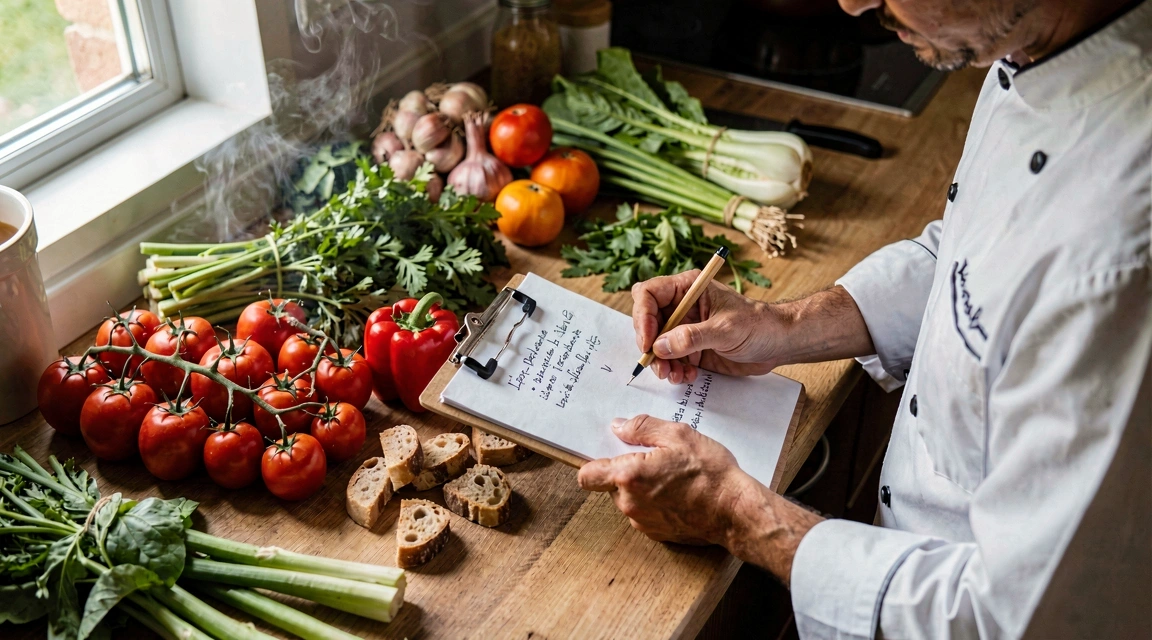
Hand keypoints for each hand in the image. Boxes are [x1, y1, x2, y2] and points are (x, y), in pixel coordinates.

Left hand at [578, 415, 822, 584]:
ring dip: (640, 487)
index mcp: (629, 476)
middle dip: (625, 471)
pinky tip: (678, 492)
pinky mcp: (657, 534)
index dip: (592, 463)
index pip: (587, 475)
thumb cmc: (711, 473)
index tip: (606, 453)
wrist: (736, 512)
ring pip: (628, 499)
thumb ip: (642, 428)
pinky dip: (655, 502)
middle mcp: (629, 503)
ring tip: (671, 475)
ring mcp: (642, 521)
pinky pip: (645, 513)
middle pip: (610, 484)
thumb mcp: (678, 435)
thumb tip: (618, 427)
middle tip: (654, 457)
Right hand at [631, 272, 781, 383]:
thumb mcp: (725, 329)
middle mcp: (682, 306)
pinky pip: (670, 360)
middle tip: (657, 364)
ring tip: (675, 375)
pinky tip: (688, 376)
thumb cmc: (758, 325)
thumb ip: (692, 337)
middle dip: (649, 345)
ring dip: (661, 363)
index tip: (648, 342)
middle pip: (647, 321)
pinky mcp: (690, 348)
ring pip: (656, 345)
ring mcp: (684, 328)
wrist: (778, 344)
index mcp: (688, 288)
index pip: (649, 293)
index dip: (643, 316)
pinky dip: (673, 370)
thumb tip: (660, 346)